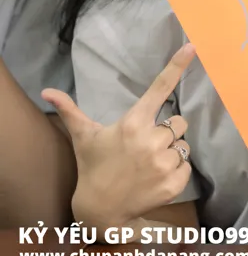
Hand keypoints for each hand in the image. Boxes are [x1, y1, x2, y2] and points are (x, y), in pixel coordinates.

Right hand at [42, 44, 196, 231]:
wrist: (100, 208)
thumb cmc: (94, 166)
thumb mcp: (84, 137)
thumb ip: (70, 111)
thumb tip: (47, 92)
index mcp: (133, 124)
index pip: (159, 89)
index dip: (176, 66)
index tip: (192, 47)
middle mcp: (151, 140)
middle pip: (179, 122)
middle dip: (167, 131)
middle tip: (146, 145)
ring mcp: (163, 163)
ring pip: (184, 145)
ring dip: (172, 151)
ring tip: (149, 163)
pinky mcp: (174, 182)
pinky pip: (187, 165)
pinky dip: (176, 170)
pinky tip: (155, 177)